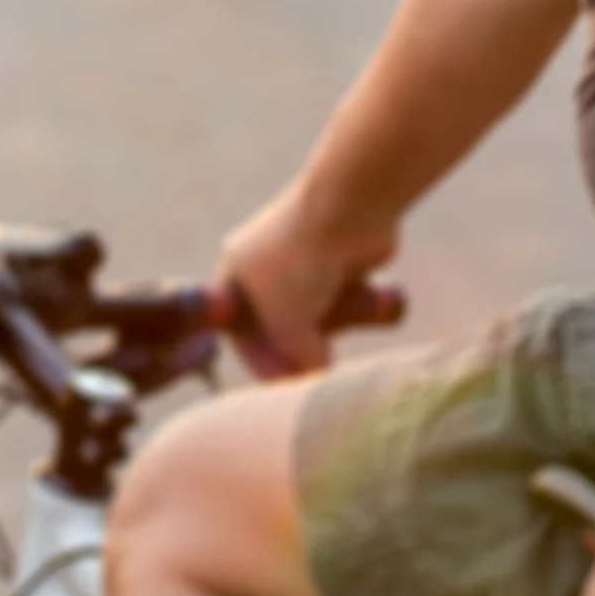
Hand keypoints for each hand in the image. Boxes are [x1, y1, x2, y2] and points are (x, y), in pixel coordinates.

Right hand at [213, 179, 396, 377]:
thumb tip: (315, 372)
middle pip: (277, 326)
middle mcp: (265, 266)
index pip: (242, 333)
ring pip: (312, 315)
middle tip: (314, 371)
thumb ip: (295, 358)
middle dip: (295, 350)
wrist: (348, 209)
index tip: (288, 386)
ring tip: (336, 334)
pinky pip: (341, 300)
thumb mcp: (288, 324)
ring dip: (325, 330)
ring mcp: (304, 262)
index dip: (263, 364)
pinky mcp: (340, 261)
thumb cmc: (303, 263)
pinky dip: (349, 311)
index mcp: (236, 273)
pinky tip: (358, 309)